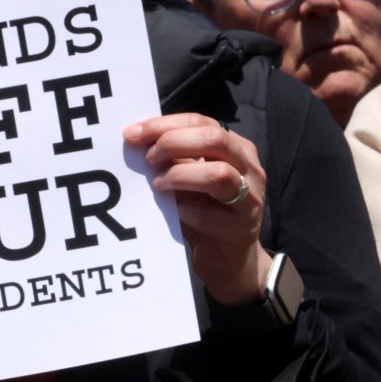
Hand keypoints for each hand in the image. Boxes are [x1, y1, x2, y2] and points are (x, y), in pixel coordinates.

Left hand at [125, 113, 267, 305]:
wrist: (230, 259)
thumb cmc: (206, 212)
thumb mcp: (193, 179)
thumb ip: (176, 158)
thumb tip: (138, 139)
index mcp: (237, 149)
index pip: (203, 122)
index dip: (164, 125)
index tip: (131, 134)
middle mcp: (249, 169)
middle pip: (215, 139)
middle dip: (173, 144)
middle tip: (147, 160)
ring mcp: (249, 199)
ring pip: (218, 174)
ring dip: (180, 176)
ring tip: (158, 186)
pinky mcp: (241, 229)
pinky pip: (210, 216)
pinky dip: (186, 211)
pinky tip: (173, 212)